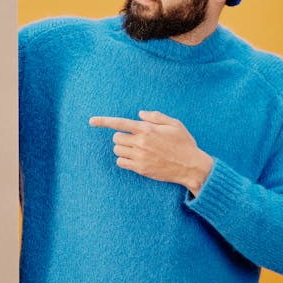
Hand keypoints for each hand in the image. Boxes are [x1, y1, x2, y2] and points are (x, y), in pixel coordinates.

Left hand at [89, 110, 213, 194]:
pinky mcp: (140, 169)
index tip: (91, 121)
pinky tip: (136, 159)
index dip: (103, 121)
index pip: (119, 123)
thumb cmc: (184, 143)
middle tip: (135, 140)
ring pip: (117, 150)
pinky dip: (124, 160)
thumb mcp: (174, 124)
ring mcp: (139, 156)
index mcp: (147, 129)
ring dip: (123, 148)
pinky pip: (121, 162)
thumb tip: (140, 114)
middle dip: (122, 137)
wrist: (191, 166)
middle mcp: (141, 142)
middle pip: (116, 137)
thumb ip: (155, 117)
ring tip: (137, 149)